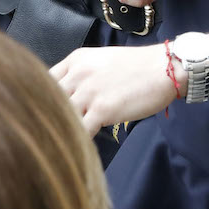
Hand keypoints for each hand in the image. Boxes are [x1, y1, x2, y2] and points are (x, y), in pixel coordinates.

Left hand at [50, 44, 177, 135]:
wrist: (165, 68)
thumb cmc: (138, 66)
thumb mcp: (102, 61)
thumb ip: (82, 75)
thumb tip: (69, 95)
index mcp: (76, 60)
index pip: (44, 81)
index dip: (43, 99)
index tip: (47, 112)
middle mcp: (78, 74)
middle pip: (48, 100)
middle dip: (49, 117)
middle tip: (51, 134)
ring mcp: (88, 92)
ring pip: (62, 117)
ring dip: (63, 131)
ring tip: (63, 145)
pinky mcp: (102, 110)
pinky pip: (81, 131)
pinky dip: (78, 142)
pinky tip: (80, 149)